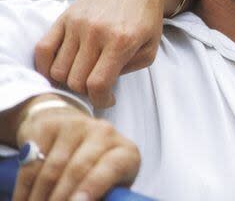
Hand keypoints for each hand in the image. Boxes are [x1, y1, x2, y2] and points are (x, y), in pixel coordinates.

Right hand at [14, 102, 139, 200]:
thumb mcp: (108, 184)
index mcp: (126, 152)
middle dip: (60, 198)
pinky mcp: (50, 126)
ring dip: (40, 195)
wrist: (74, 132)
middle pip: (78, 169)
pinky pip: (33, 160)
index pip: (111, 168)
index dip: (92, 187)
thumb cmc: (95, 168)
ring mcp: (77, 125)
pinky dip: (25, 185)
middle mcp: (105, 133)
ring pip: (53, 168)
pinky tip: (24, 199)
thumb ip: (103, 194)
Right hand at [34, 0, 168, 107]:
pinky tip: (58, 69)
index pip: (97, 84)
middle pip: (75, 80)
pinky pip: (42, 49)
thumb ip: (129, 69)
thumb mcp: (151, 47)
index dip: (100, 100)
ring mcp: (77, 24)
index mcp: (121, 41)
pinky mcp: (65, 17)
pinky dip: (45, 66)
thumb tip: (104, 86)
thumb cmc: (146, 18)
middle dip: (85, 91)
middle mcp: (95, 33)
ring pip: (57, 69)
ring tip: (82, 75)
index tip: (106, 100)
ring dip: (68, 80)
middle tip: (96, 86)